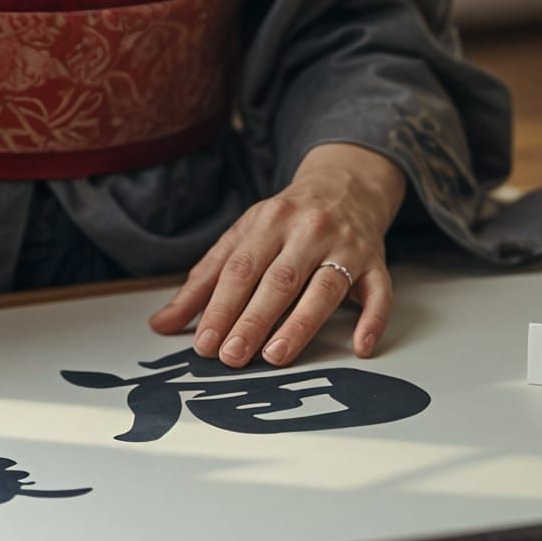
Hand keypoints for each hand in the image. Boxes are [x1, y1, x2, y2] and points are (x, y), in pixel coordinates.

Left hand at [147, 143, 409, 367]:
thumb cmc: (286, 221)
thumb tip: (162, 324)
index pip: (240, 268)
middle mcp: (307, 230)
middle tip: (232, 356)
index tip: (204, 343)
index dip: (221, 306)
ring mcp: (345, 245)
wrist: (346, 184)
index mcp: (268, 221)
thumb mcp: (242, 237)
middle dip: (253, 319)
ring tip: (275, 356)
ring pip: (324, 287)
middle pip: (279, 279)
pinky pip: (379, 291)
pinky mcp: (376, 262)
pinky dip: (372, 319)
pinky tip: (360, 346)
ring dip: (300, 323)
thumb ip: (203, 282)